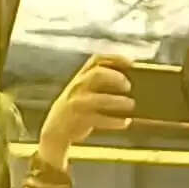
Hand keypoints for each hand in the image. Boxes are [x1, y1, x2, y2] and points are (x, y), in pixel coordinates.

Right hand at [35, 55, 137, 177]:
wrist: (56, 129)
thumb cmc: (78, 107)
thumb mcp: (83, 91)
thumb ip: (101, 85)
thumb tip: (132, 86)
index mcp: (80, 76)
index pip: (97, 60)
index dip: (115, 58)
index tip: (132, 63)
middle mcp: (78, 86)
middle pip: (98, 74)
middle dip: (116, 77)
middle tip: (129, 86)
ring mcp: (77, 103)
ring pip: (101, 99)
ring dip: (119, 102)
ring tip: (132, 105)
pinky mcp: (80, 119)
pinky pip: (101, 119)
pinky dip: (115, 121)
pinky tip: (126, 122)